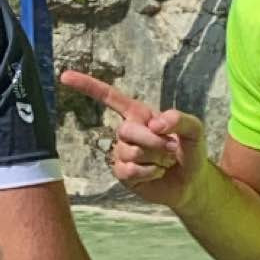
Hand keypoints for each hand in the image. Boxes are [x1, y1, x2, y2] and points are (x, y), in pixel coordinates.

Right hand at [59, 70, 206, 211]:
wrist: (191, 182)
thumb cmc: (190, 151)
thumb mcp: (194, 131)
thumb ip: (181, 119)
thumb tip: (156, 123)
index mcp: (139, 114)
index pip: (110, 97)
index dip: (88, 86)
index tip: (64, 76)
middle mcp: (127, 132)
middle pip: (126, 130)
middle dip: (153, 141)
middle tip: (172, 148)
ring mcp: (122, 153)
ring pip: (130, 152)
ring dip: (155, 158)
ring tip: (166, 162)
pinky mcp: (122, 174)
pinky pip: (129, 170)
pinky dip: (149, 172)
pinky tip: (157, 173)